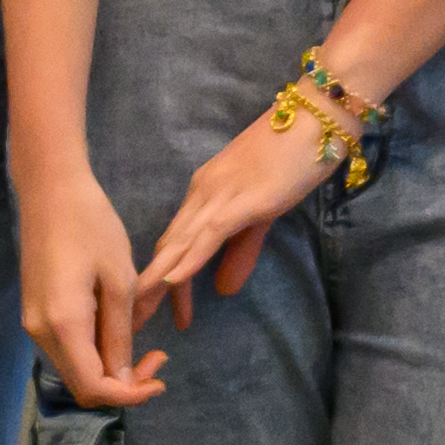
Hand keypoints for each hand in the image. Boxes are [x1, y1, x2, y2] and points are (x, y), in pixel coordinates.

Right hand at [16, 162, 166, 411]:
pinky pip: (66, 349)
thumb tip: (125, 378)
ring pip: (74, 369)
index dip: (129, 395)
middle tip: (157, 358)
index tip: (161, 379)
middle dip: (122, 385)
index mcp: (64, 324)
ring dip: (108, 369)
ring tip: (142, 344)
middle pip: (81, 385)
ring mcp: (33, 324)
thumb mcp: (119, 280)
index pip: (93, 386)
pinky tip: (116, 330)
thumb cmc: (92, 225)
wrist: (50, 190)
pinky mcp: (34, 313)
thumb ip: (121, 334)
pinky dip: (93, 353)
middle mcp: (41, 333)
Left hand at [133, 104, 340, 330]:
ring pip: (179, 244)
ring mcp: (220, 195)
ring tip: (135, 316)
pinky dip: (188, 259)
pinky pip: (209, 234)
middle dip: (143, 289)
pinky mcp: (243, 199)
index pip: (173, 244)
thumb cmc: (294, 157)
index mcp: (204, 195)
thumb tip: (224, 290)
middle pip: (166, 248)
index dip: (156, 279)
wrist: (319, 116)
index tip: (143, 313)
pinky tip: (172, 282)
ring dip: (156, 282)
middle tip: (124, 327)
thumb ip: (243, 250)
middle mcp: (202, 194)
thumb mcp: (264, 212)